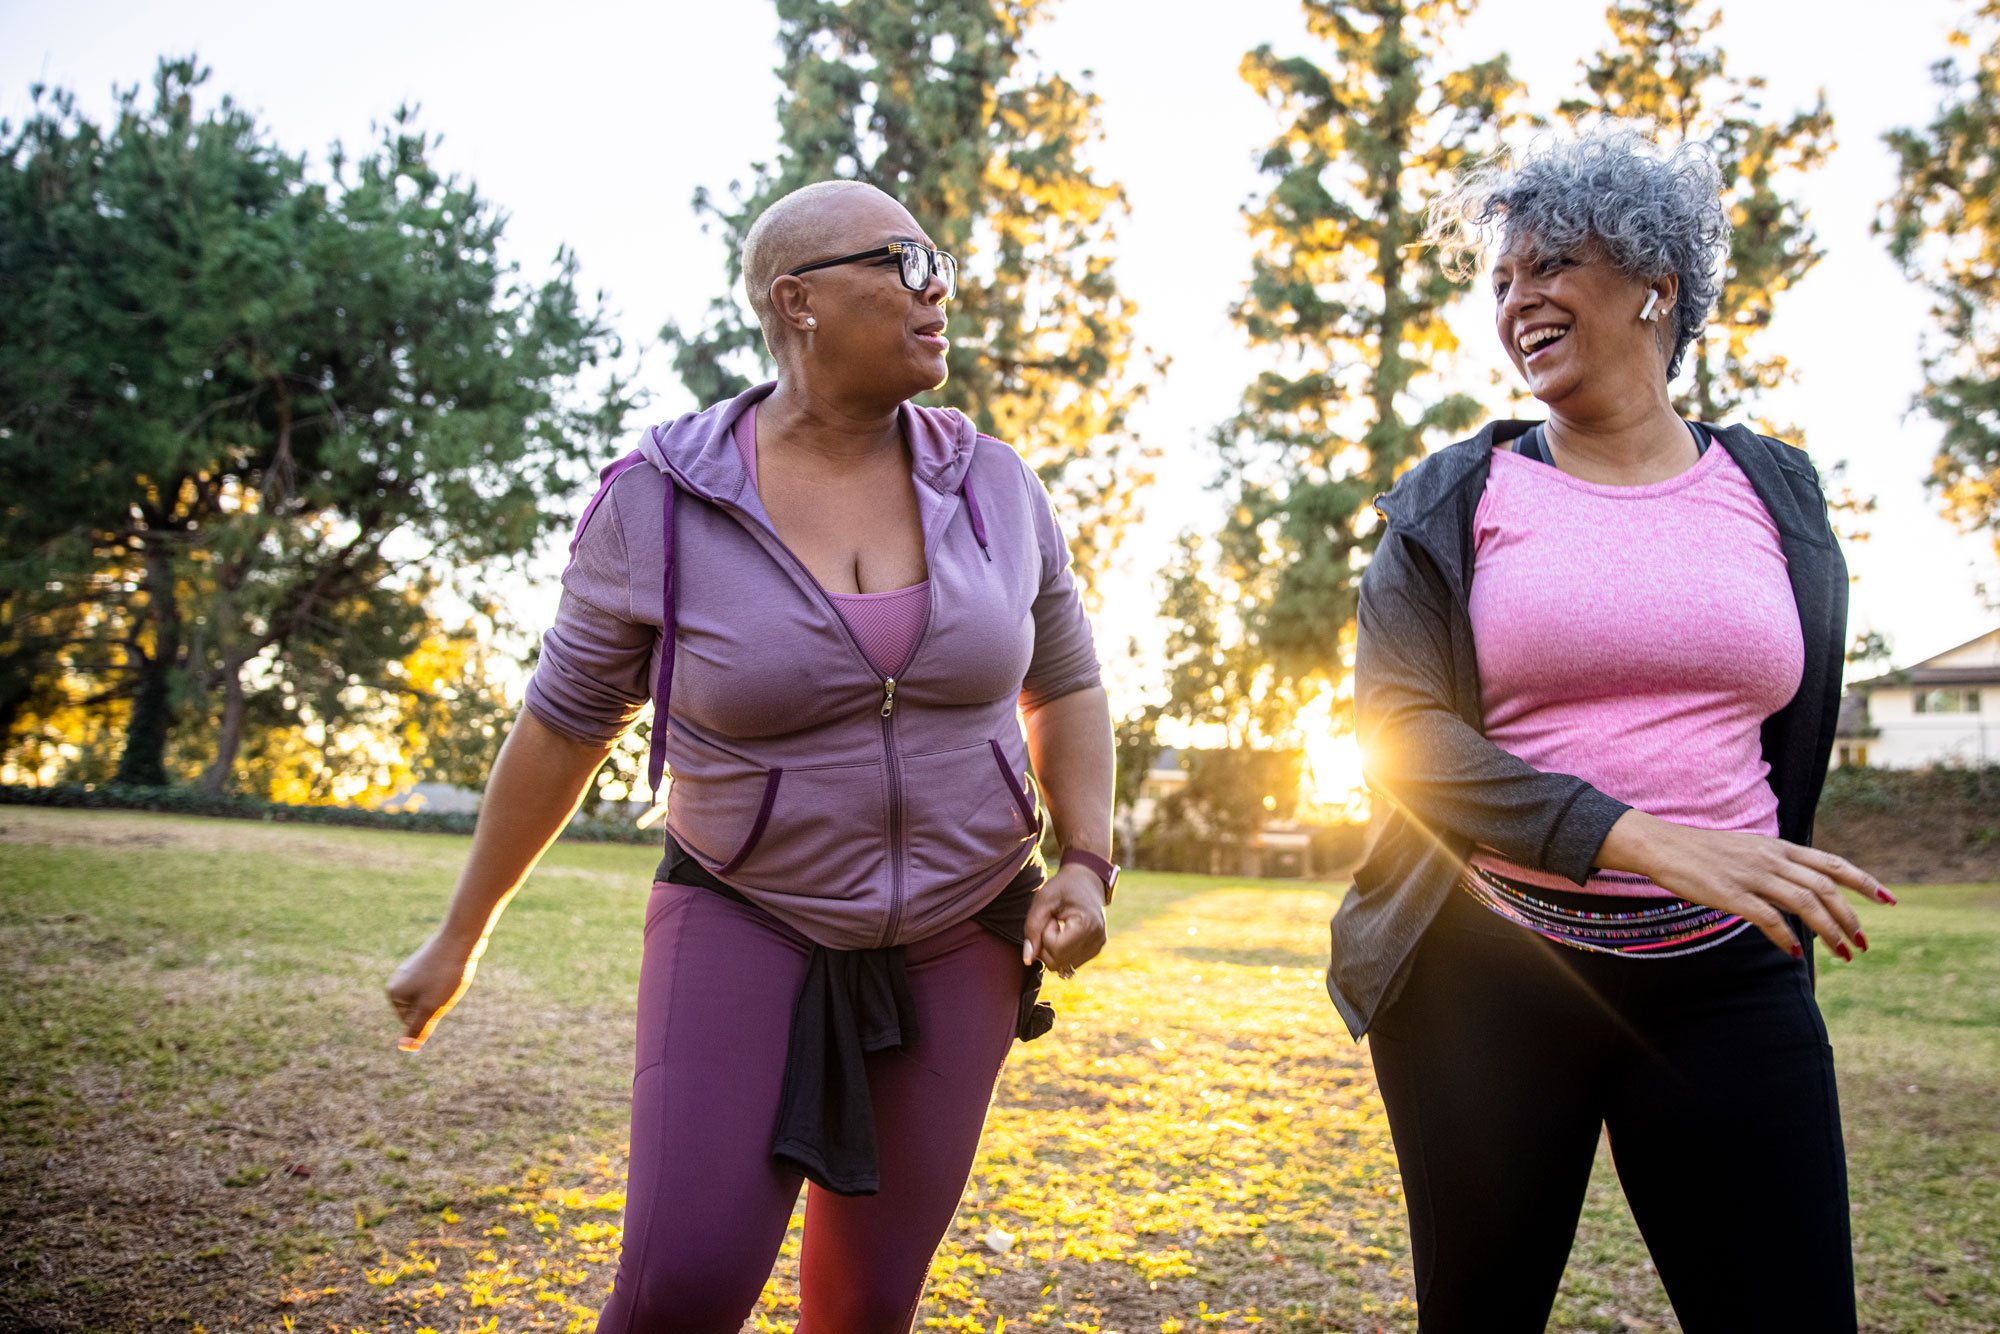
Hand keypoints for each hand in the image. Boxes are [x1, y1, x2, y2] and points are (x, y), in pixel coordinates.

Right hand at [385, 933, 482, 1051]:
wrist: (460, 939)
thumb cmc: (444, 975)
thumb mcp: (431, 1008)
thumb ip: (417, 1029)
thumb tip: (405, 1048)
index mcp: (393, 993)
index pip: (413, 1022)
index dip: (431, 1014)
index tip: (436, 996)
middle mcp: (398, 980)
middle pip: (422, 1009)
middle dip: (437, 1004)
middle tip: (445, 987)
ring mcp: (412, 970)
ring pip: (432, 997)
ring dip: (444, 993)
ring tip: (449, 977)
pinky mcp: (427, 963)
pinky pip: (439, 983)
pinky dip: (448, 982)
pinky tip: (452, 968)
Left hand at [1023, 863, 1108, 978]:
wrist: (1087, 880)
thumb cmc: (1063, 886)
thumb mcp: (1043, 900)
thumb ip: (1032, 928)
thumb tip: (1028, 959)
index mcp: (1088, 925)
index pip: (1056, 950)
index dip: (1045, 935)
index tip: (1051, 917)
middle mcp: (1097, 940)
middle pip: (1057, 963)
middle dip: (1046, 944)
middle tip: (1052, 922)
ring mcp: (1098, 947)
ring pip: (1062, 965)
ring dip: (1053, 948)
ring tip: (1060, 925)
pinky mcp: (1095, 950)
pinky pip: (1068, 962)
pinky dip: (1061, 950)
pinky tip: (1065, 932)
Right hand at [1600, 810, 1894, 959]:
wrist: (1660, 845)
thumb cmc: (1700, 852)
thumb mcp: (1746, 849)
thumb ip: (1775, 864)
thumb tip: (1800, 886)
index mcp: (1777, 846)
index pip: (1833, 863)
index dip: (1865, 882)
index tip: (1888, 901)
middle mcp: (1771, 858)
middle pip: (1826, 887)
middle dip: (1851, 918)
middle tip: (1863, 944)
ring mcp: (1752, 875)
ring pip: (1806, 903)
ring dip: (1830, 931)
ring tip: (1843, 954)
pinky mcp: (1731, 894)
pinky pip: (1769, 919)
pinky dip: (1787, 937)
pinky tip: (1797, 952)